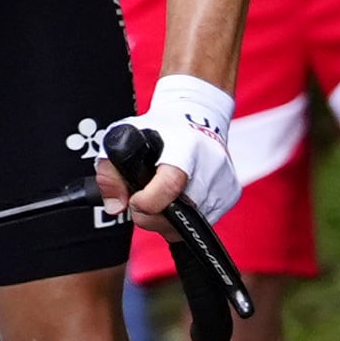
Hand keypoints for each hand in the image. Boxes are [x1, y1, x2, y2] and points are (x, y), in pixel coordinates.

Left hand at [100, 73, 239, 225]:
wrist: (198, 115)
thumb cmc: (161, 128)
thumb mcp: (123, 138)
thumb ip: (109, 173)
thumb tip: (116, 206)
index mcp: (185, 148)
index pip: (169, 186)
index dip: (146, 202)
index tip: (135, 199)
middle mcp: (210, 166)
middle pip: (177, 216)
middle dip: (151, 215)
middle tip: (142, 199)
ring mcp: (222, 183)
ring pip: (187, 225)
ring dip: (167, 218)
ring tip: (161, 195)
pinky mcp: (229, 196)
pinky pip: (200, 222)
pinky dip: (184, 216)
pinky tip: (178, 196)